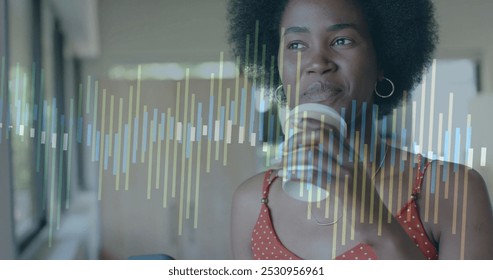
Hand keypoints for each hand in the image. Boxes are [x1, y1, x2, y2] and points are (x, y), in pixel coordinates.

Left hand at [280, 114, 424, 258]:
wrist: (376, 220)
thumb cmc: (361, 200)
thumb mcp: (354, 175)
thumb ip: (341, 163)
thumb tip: (316, 156)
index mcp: (352, 153)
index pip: (332, 129)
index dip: (312, 122)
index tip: (295, 121)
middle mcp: (350, 159)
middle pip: (320, 136)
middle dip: (298, 138)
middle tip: (284, 148)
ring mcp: (346, 172)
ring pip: (313, 156)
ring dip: (291, 159)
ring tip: (279, 165)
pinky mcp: (341, 188)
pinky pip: (313, 176)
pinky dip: (296, 174)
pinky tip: (287, 176)